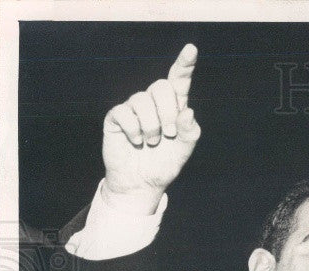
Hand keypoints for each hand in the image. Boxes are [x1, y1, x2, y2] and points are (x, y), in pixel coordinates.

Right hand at [102, 44, 200, 213]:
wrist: (142, 183)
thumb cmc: (164, 164)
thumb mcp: (184, 151)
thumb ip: (190, 132)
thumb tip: (187, 111)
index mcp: (173, 108)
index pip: (178, 81)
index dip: (184, 65)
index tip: (191, 50)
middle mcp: (153, 103)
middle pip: (161, 87)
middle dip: (168, 112)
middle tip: (169, 134)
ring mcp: (133, 108)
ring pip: (142, 100)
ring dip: (152, 126)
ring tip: (151, 143)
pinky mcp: (117, 117)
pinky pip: (125, 113)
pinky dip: (134, 130)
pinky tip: (136, 142)